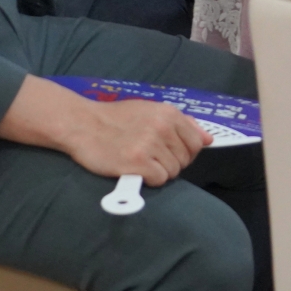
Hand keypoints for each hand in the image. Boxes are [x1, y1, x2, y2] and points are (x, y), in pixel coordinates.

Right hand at [0, 75, 209, 187]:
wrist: (82, 124)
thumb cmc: (116, 119)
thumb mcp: (150, 111)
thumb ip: (182, 123)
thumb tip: (208, 139)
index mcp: (168, 113)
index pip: (197, 142)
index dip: (184, 151)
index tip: (168, 152)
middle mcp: (162, 127)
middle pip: (185, 159)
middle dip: (170, 162)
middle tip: (149, 157)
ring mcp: (150, 144)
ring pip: (173, 172)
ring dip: (158, 172)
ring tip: (139, 162)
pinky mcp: (138, 162)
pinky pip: (159, 179)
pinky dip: (149, 179)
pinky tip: (135, 170)